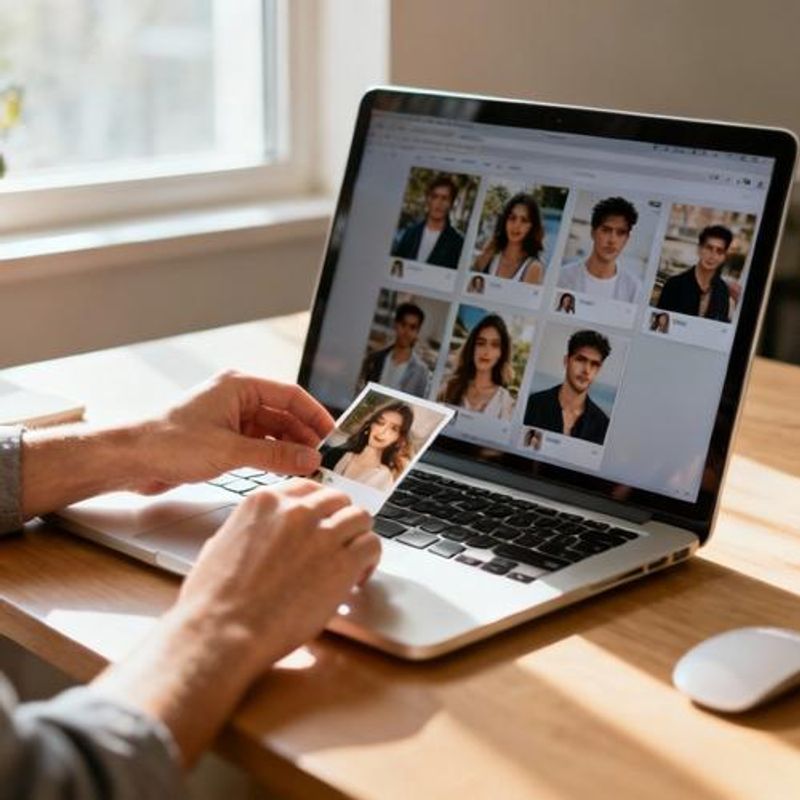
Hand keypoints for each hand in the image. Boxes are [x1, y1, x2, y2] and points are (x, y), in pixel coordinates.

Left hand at [130, 371, 335, 492]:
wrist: (130, 459)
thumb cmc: (168, 442)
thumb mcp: (229, 451)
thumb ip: (275, 456)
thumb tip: (309, 459)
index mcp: (239, 386)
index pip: (290, 395)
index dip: (314, 414)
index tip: (333, 434)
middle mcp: (237, 399)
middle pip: (284, 414)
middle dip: (304, 436)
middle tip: (324, 457)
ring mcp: (230, 419)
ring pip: (272, 432)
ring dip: (289, 449)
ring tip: (308, 468)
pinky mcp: (222, 439)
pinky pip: (258, 446)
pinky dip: (273, 458)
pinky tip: (285, 471)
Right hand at [179, 479, 380, 666]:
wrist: (221, 631)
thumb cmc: (212, 600)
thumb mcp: (219, 544)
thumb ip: (247, 530)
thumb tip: (256, 536)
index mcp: (265, 502)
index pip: (308, 489)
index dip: (320, 508)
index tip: (323, 521)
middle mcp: (296, 511)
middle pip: (338, 500)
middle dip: (340, 521)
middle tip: (340, 543)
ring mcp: (322, 535)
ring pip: (360, 518)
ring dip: (358, 537)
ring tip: (353, 560)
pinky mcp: (342, 563)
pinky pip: (372, 546)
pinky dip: (370, 561)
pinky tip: (358, 577)